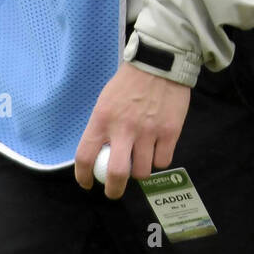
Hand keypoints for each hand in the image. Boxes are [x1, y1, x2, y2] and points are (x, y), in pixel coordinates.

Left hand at [74, 62, 190, 198]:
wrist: (159, 63)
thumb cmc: (129, 83)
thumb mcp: (106, 101)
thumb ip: (103, 127)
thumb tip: (101, 154)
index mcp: (102, 119)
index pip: (85, 157)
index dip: (83, 176)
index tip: (87, 183)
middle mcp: (124, 128)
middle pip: (116, 174)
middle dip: (114, 190)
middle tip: (115, 190)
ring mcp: (149, 131)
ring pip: (143, 172)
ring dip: (140, 171)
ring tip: (141, 160)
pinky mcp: (170, 131)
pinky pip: (163, 161)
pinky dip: (159, 160)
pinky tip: (158, 149)